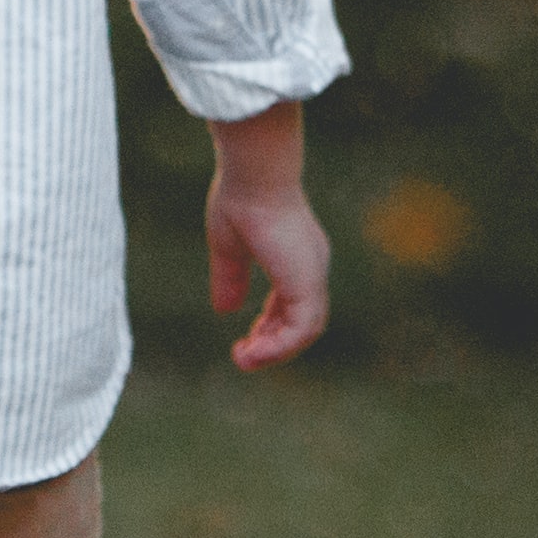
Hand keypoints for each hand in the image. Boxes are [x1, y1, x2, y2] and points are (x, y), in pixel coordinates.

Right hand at [205, 100, 330, 371]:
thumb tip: (225, 310)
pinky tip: (253, 353)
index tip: (247, 339)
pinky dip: (279, 347)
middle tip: (244, 358)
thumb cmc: (240, 200)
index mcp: (297, 256)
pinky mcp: (306, 284)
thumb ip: (230, 279)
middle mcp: (311, 267)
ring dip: (276, 351)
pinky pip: (300, 329)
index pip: (292, 302)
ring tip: (244, 360)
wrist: (256, 177)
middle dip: (273, 343)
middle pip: (302, 321)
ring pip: (305, 330)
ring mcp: (312, 276)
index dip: (270, 326)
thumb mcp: (228, 248)